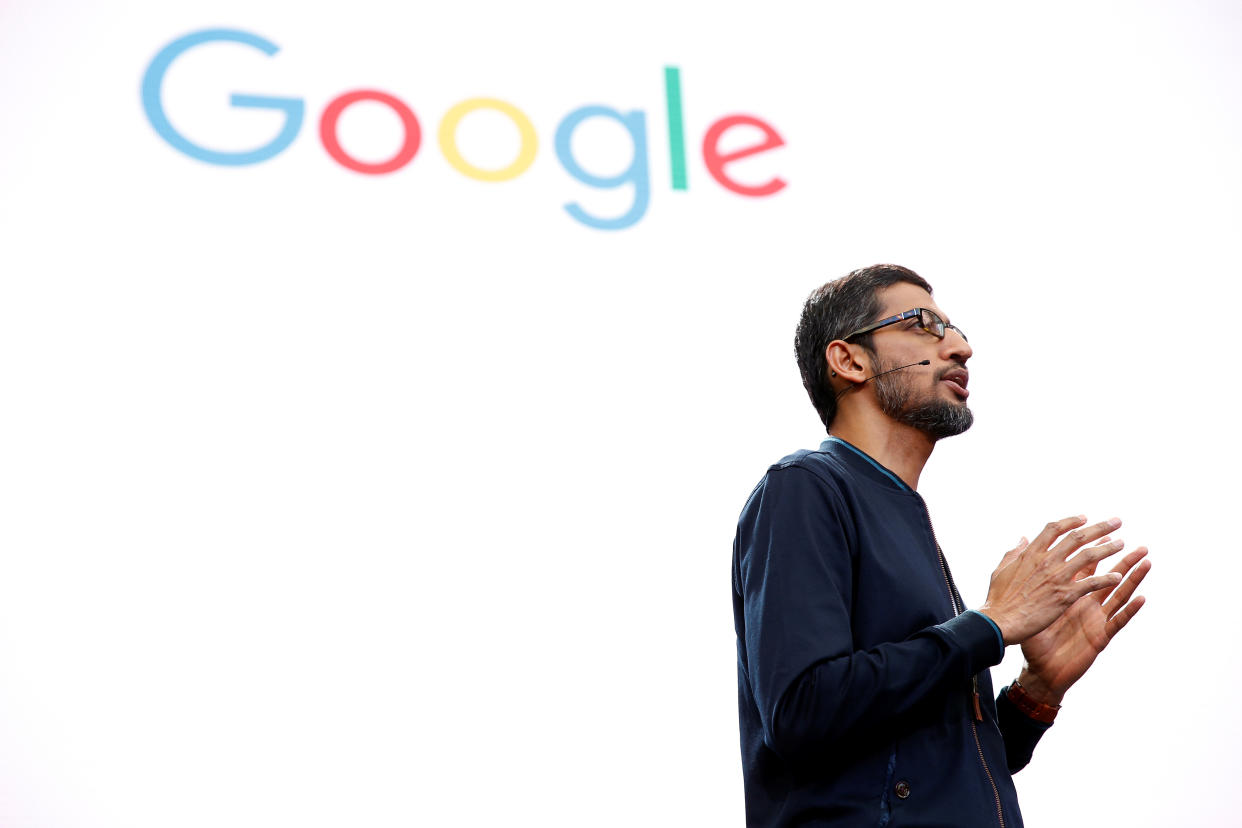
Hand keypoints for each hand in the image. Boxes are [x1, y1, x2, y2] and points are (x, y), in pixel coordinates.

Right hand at [978, 515, 1125, 643]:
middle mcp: (1046, 561)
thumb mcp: (1001, 569)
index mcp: (1031, 553)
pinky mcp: (1066, 595)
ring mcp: (1057, 577)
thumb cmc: (998, 599)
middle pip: (1078, 537)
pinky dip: (1107, 579)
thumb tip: (1023, 538)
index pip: (1054, 529)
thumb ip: (1014, 552)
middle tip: (1116, 522)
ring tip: (1122, 544)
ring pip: (1089, 556)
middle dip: (1100, 528)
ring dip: (1108, 548)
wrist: (1000, 621)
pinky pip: (1092, 583)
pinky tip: (1118, 577)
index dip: (1071, 521)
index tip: (1084, 518)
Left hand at [1017, 543, 1149, 704]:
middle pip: (1107, 577)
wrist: (1040, 672)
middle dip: (1123, 561)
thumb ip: (1031, 581)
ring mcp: (1095, 619)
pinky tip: (1141, 598)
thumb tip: (1021, 557)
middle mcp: (1086, 604)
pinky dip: (1130, 610)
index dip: (1094, 550)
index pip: (1084, 568)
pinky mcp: (1100, 637)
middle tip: (1138, 543)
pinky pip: (1117, 622)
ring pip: (1118, 595)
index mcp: (1069, 594)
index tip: (1104, 531)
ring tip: (1146, 562)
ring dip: (1133, 579)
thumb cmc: (1034, 639)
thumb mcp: (1031, 606)